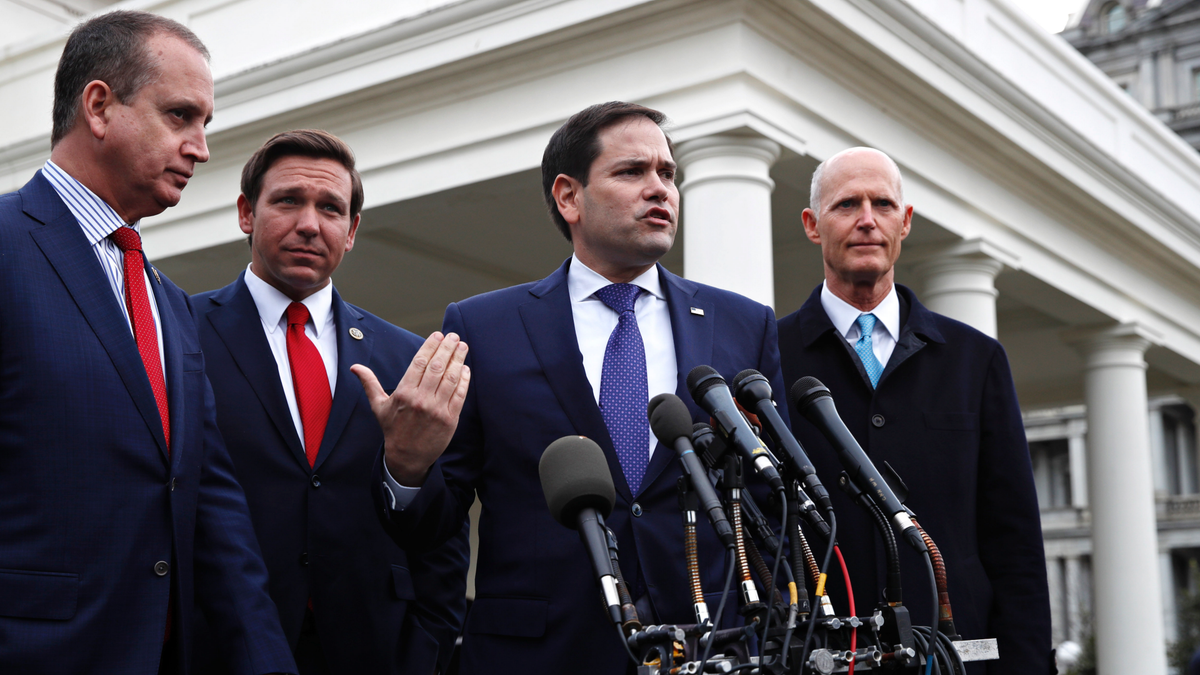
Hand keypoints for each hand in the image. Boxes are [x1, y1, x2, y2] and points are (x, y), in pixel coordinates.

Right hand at [352, 331, 469, 485]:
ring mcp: (437, 409)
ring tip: (462, 346)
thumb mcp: (379, 406)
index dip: (430, 346)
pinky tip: (465, 368)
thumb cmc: (393, 429)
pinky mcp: (450, 419)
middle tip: (453, 336)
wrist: (407, 457)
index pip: (419, 362)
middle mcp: (421, 399)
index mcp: (404, 393)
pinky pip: (460, 394)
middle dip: (447, 348)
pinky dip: (464, 379)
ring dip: (458, 359)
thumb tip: (354, 367)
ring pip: (451, 378)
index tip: (438, 335)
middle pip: (437, 366)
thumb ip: (370, 384)